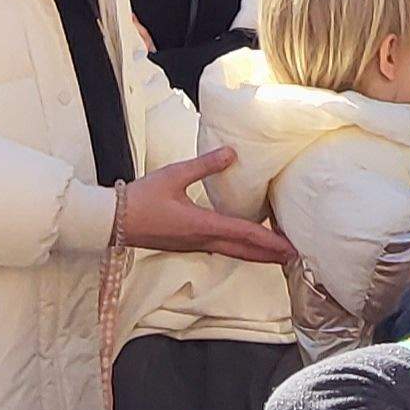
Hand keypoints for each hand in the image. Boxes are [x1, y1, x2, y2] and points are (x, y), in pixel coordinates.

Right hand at [112, 148, 296, 265]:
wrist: (113, 221)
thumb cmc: (141, 199)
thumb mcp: (174, 175)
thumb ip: (205, 165)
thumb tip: (232, 153)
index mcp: (202, 225)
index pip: (245, 234)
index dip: (271, 241)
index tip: (291, 247)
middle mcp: (202, 240)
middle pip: (245, 252)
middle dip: (271, 254)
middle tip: (296, 256)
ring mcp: (194, 245)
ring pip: (234, 253)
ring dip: (257, 254)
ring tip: (277, 252)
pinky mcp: (187, 244)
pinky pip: (221, 249)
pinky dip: (240, 249)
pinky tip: (244, 242)